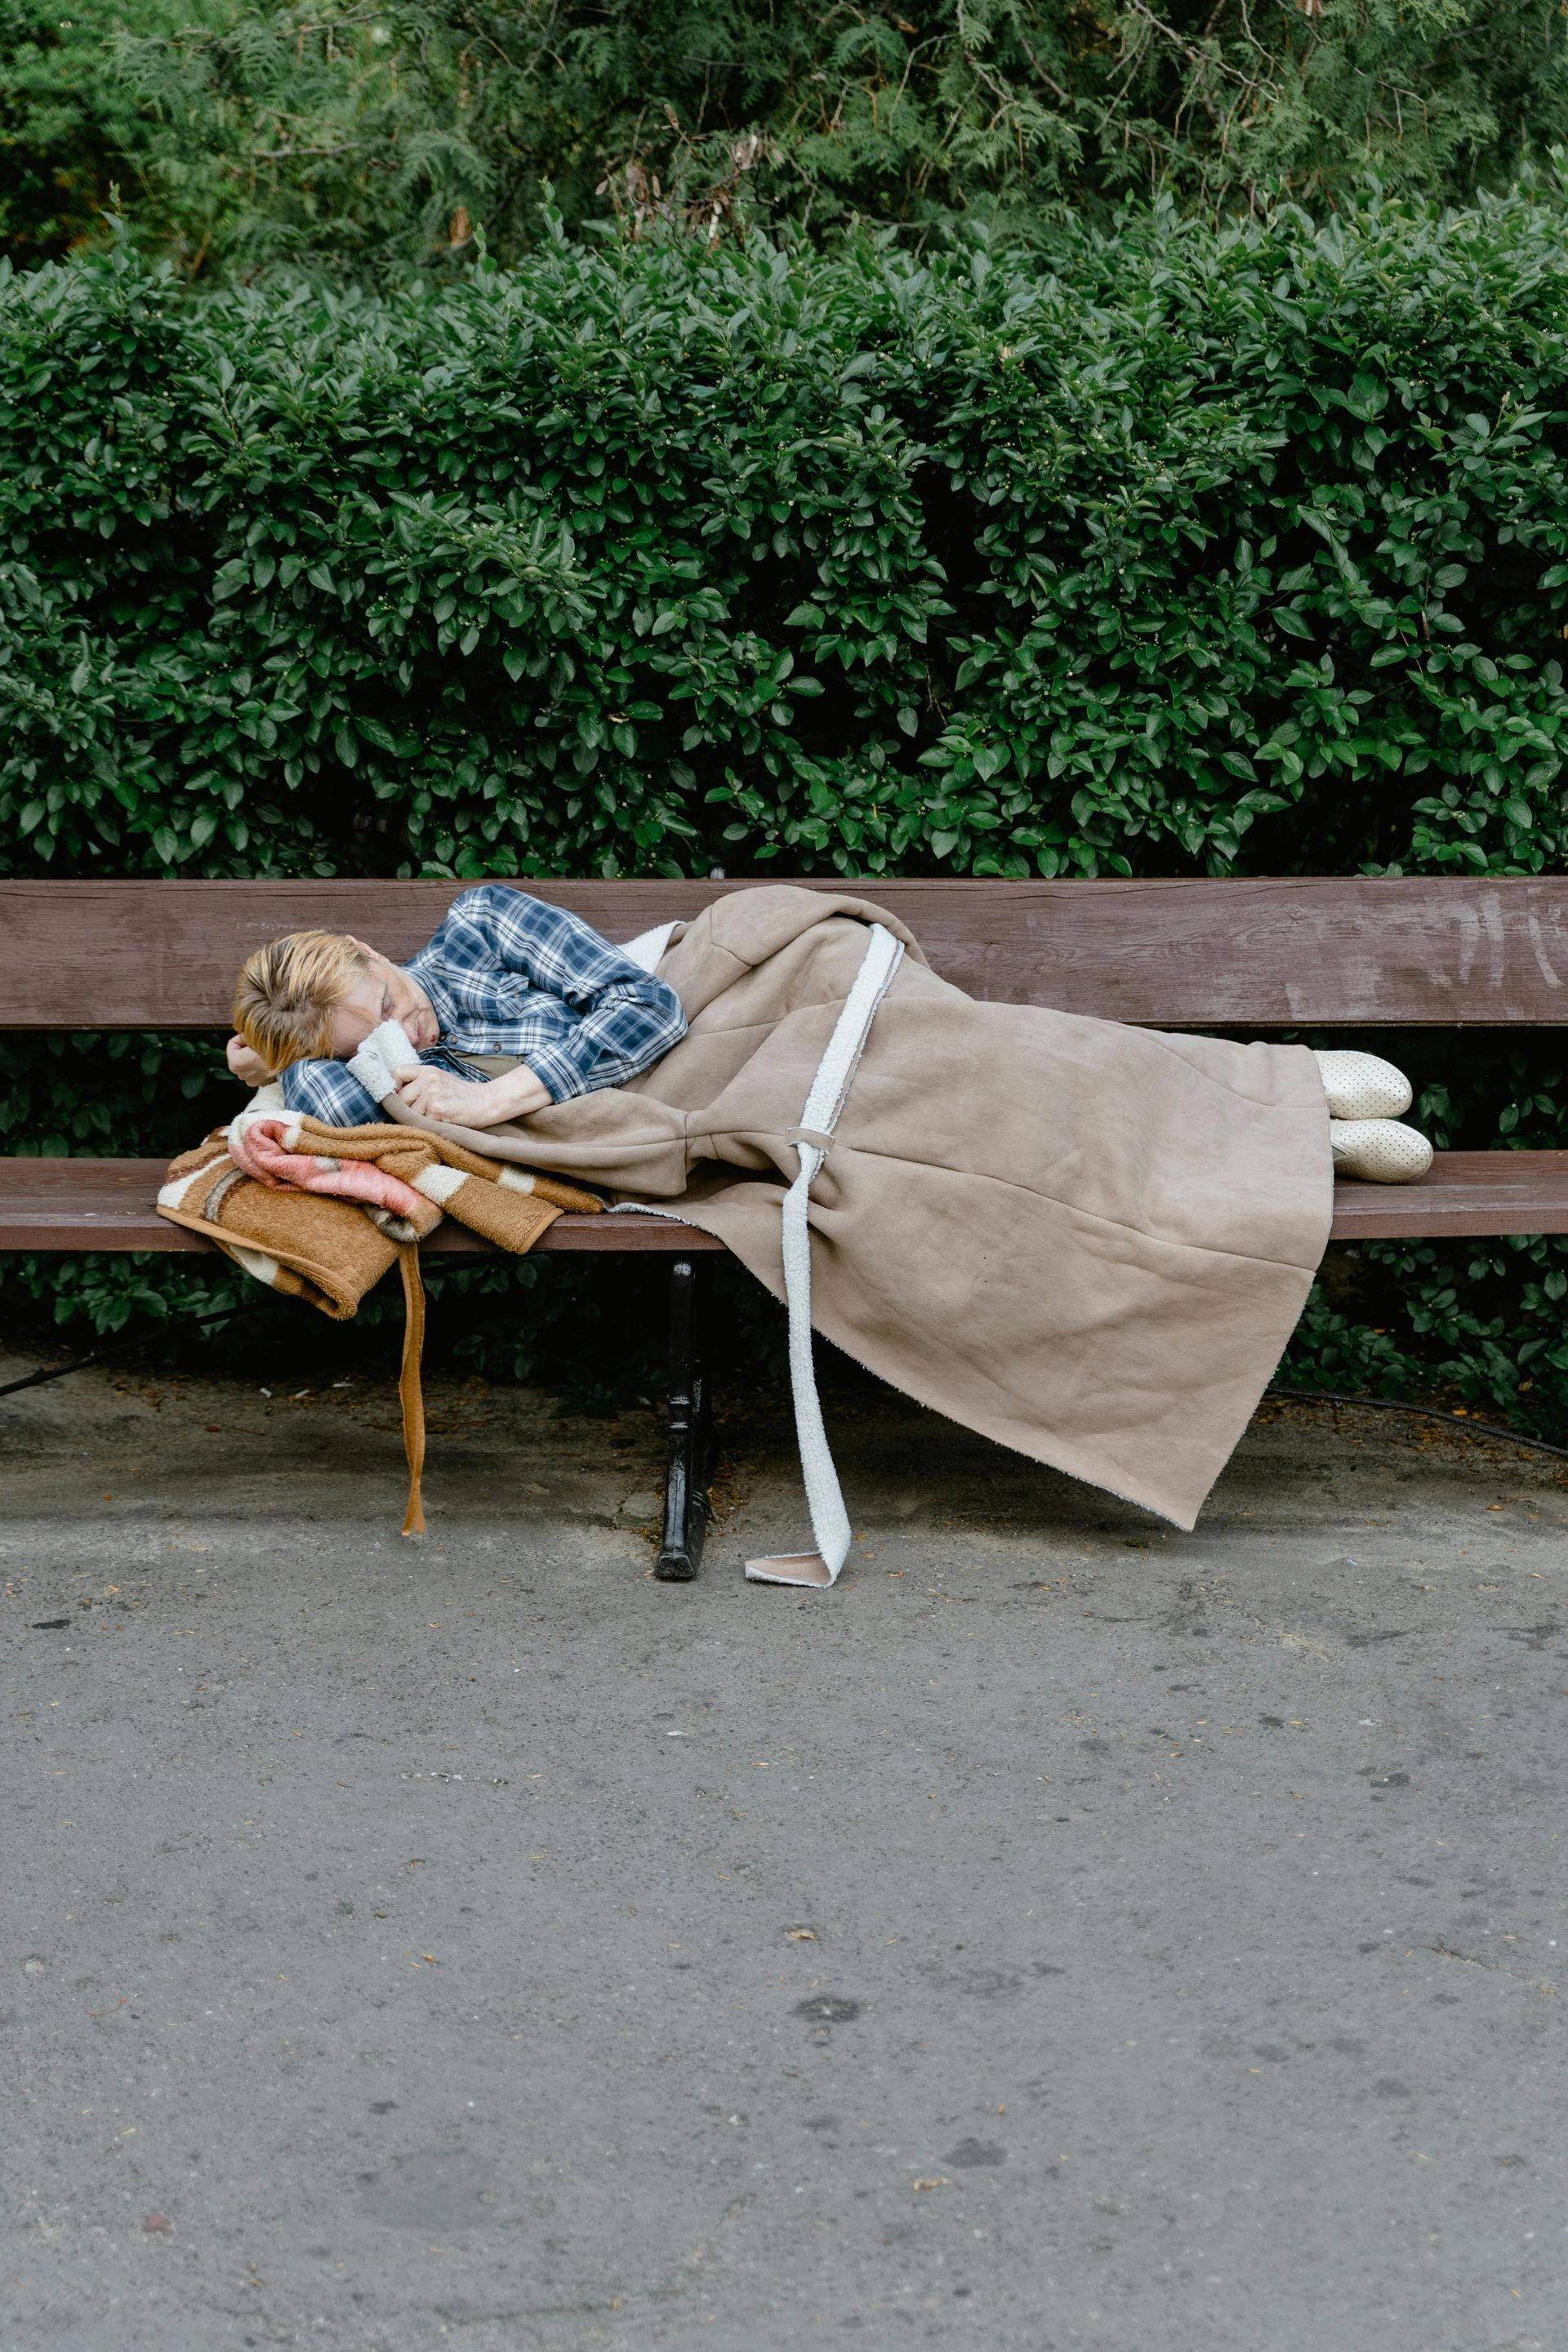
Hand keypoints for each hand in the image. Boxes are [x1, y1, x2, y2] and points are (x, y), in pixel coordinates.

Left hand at [226, 1035, 270, 1085]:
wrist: (293, 1065)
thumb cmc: (274, 1049)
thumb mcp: (257, 1034)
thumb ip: (246, 1033)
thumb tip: (245, 1032)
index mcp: (235, 1064)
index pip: (232, 1044)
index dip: (243, 1037)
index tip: (253, 1036)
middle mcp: (241, 1075)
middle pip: (239, 1054)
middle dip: (247, 1048)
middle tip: (260, 1042)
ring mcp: (252, 1081)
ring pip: (248, 1062)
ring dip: (254, 1056)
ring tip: (266, 1050)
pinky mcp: (262, 1083)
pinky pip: (257, 1069)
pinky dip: (261, 1064)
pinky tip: (270, 1059)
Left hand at [393, 1062, 550, 1127]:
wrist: (486, 1102)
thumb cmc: (461, 1094)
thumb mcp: (440, 1079)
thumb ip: (420, 1082)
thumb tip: (396, 1095)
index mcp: (427, 1070)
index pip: (397, 1072)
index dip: (394, 1085)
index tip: (400, 1094)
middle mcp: (428, 1079)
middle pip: (401, 1097)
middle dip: (408, 1108)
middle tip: (424, 1111)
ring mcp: (432, 1094)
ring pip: (410, 1112)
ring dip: (419, 1119)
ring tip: (435, 1116)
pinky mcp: (437, 1109)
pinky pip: (421, 1122)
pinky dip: (429, 1125)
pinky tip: (441, 1121)